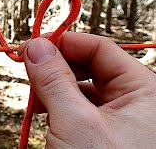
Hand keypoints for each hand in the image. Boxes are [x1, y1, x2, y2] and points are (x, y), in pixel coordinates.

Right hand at [19, 32, 155, 147]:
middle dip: (57, 67)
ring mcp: (118, 118)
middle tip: (30, 69)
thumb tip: (37, 47)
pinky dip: (58, 106)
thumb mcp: (74, 121)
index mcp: (144, 90)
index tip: (35, 45)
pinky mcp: (102, 132)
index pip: (99, 48)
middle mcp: (135, 102)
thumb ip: (53, 79)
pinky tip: (45, 113)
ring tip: (36, 98)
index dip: (65, 42)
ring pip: (81, 87)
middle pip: (89, 66)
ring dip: (54, 88)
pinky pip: (78, 108)